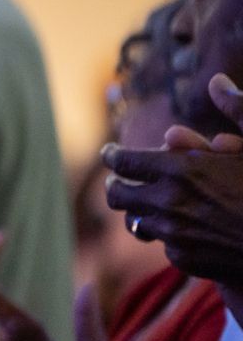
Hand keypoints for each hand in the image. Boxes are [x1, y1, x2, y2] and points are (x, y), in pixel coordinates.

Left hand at [103, 71, 242, 283]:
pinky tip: (188, 228)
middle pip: (117, 194)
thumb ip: (239, 108)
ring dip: (142, 211)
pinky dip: (171, 234)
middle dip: (117, 185)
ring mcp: (174, 233)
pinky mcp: (184, 258)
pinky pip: (164, 243)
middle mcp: (169, 202)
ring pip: (135, 221)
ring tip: (148, 203)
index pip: (123, 161)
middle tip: (120, 180)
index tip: (110, 153)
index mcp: (181, 169)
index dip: (112, 155)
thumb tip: (217, 82)